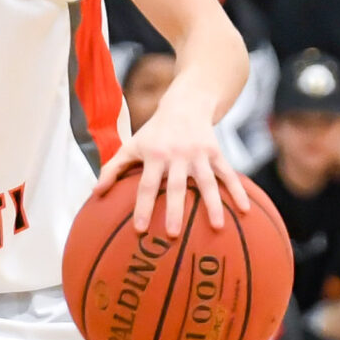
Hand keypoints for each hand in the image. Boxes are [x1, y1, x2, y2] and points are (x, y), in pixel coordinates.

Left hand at [98, 104, 251, 237]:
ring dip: (213, 204)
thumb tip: (94, 194)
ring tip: (218, 227)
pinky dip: (237, 190)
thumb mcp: (131, 145)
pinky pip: (228, 174)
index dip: (143, 206)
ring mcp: (199, 154)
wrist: (185, 104)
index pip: (147, 185)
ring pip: (207, 182)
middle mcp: (177, 155)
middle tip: (173, 235)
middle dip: (175, 210)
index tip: (140, 229)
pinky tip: (244, 210)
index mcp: (155, 156)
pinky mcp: (216, 153)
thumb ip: (112, 168)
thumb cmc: (154, 132)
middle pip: (176, 186)